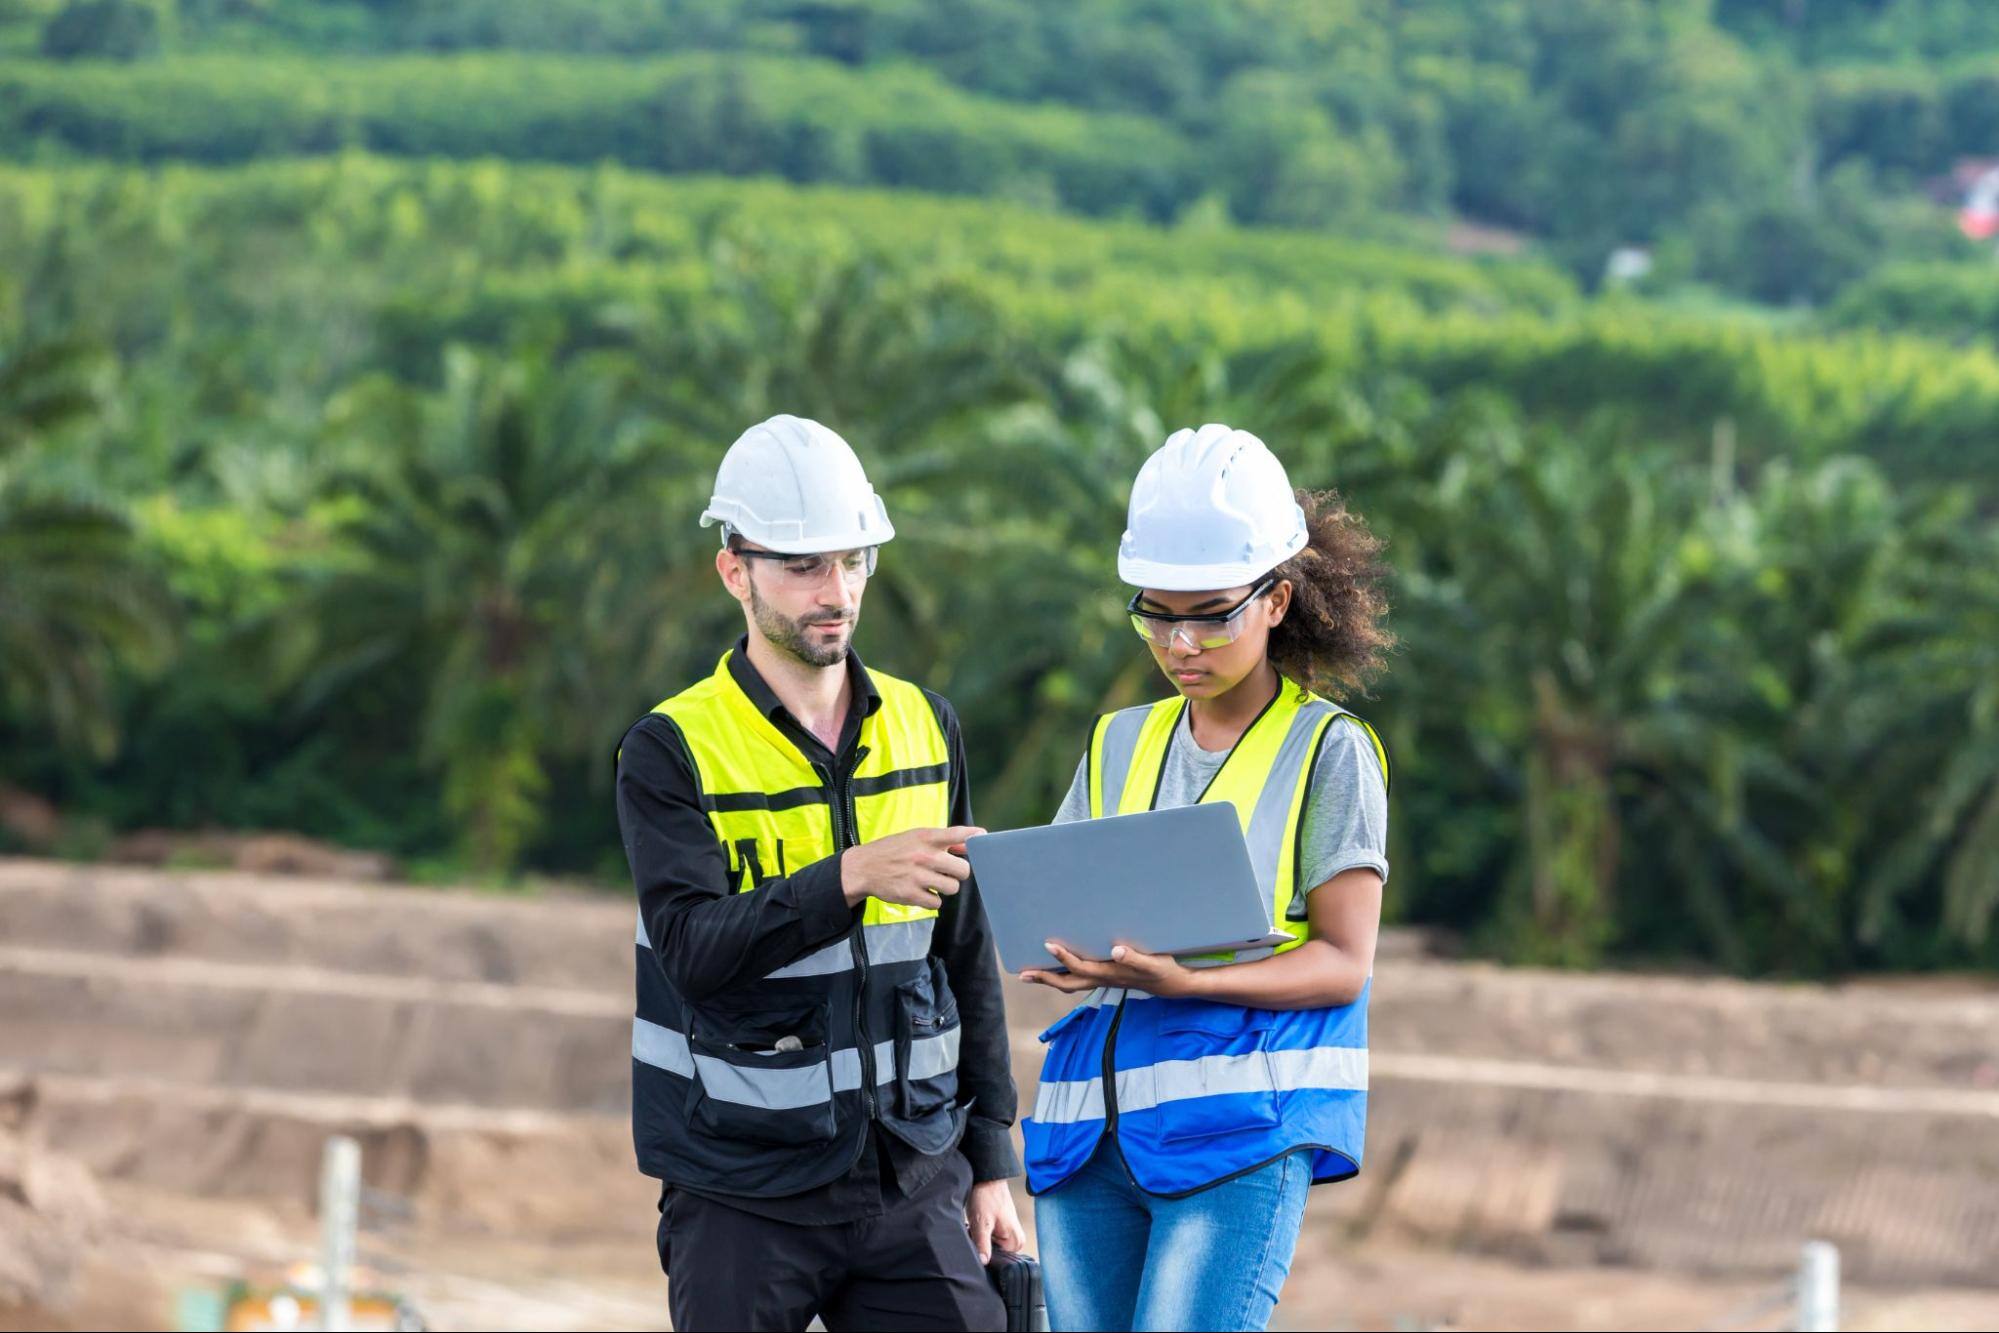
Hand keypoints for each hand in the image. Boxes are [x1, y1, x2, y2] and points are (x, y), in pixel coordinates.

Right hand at [840, 825, 985, 909]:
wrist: (864, 867)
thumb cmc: (895, 850)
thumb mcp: (916, 837)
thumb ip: (944, 840)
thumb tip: (971, 843)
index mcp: (926, 837)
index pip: (957, 834)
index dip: (974, 837)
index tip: (982, 839)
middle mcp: (924, 855)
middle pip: (963, 870)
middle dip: (958, 873)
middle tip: (947, 872)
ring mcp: (917, 876)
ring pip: (953, 888)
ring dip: (946, 887)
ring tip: (932, 881)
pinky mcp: (910, 894)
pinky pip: (937, 903)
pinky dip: (932, 900)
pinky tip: (922, 891)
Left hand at [965, 1178, 1024, 1264]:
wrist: (987, 1177)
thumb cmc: (986, 1197)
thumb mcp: (981, 1223)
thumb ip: (983, 1245)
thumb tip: (984, 1262)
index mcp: (1016, 1241)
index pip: (998, 1261)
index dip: (983, 1252)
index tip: (977, 1239)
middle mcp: (1016, 1239)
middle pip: (994, 1253)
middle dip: (982, 1244)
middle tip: (977, 1229)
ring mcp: (1010, 1232)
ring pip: (990, 1245)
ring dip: (980, 1237)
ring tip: (977, 1223)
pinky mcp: (1003, 1226)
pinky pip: (990, 1237)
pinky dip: (982, 1232)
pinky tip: (978, 1222)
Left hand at [1021, 941, 1196, 997]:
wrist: (1174, 985)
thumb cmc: (1163, 970)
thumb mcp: (1153, 963)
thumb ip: (1134, 957)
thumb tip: (1116, 952)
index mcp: (1110, 974)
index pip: (1080, 968)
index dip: (1063, 958)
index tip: (1048, 945)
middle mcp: (1102, 980)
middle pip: (1066, 984)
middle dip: (1045, 979)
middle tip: (1022, 975)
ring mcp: (1103, 981)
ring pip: (1071, 984)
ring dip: (1050, 979)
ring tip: (1031, 973)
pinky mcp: (1106, 978)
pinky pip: (1079, 979)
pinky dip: (1064, 975)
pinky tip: (1058, 967)